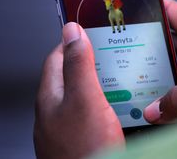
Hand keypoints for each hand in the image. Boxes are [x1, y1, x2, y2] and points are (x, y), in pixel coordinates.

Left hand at [34, 23, 123, 158]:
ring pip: (89, 95)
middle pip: (75, 75)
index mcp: (51, 95)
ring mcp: (69, 126)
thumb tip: (71, 31)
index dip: (77, 41)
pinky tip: (124, 109)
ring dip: (106, 86)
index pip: (59, 56)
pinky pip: (97, 114)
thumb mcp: (84, 99)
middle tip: (118, 57)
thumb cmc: (83, 149)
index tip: (95, 31)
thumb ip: (78, 64)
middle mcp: (56, 110)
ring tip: (126, 81)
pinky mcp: (84, 138)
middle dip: (97, 63)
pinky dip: (110, 106)